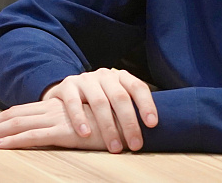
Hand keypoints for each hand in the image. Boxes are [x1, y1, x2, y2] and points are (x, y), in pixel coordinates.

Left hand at [0, 98, 107, 150]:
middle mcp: (53, 109)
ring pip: (16, 124)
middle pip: (12, 116)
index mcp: (56, 107)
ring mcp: (57, 119)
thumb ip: (73, 124)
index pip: (20, 112)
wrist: (134, 116)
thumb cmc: (114, 122)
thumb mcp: (88, 122)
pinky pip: (33, 136)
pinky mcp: (65, 132)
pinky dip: (13, 140)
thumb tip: (61, 132)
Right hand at [41, 68, 157, 151]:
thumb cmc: (99, 100)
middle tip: (135, 145)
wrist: (68, 91)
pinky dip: (80, 118)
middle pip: (120, 97)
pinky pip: (73, 102)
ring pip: (99, 101)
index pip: (138, 87)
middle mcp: (104, 75)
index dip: (146, 104)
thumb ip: (130, 110)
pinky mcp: (67, 86)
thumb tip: (154, 133)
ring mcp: (85, 79)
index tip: (152, 124)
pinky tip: (85, 134)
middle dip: (129, 123)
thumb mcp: (115, 100)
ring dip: (108, 126)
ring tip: (114, 147)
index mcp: (120, 77)